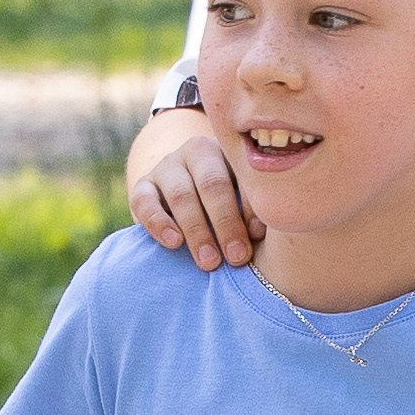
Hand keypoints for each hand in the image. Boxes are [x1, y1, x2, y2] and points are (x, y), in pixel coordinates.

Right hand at [130, 127, 257, 266]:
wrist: (184, 200)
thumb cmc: (230, 210)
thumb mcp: (245, 205)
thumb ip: (257, 214)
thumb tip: (273, 239)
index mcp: (231, 151)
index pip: (242, 174)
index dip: (250, 206)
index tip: (258, 237)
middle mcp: (197, 151)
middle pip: (212, 184)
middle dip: (226, 223)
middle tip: (237, 258)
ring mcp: (167, 166)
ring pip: (181, 194)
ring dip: (197, 231)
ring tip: (210, 262)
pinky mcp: (142, 185)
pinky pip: (145, 201)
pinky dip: (159, 222)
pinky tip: (174, 243)